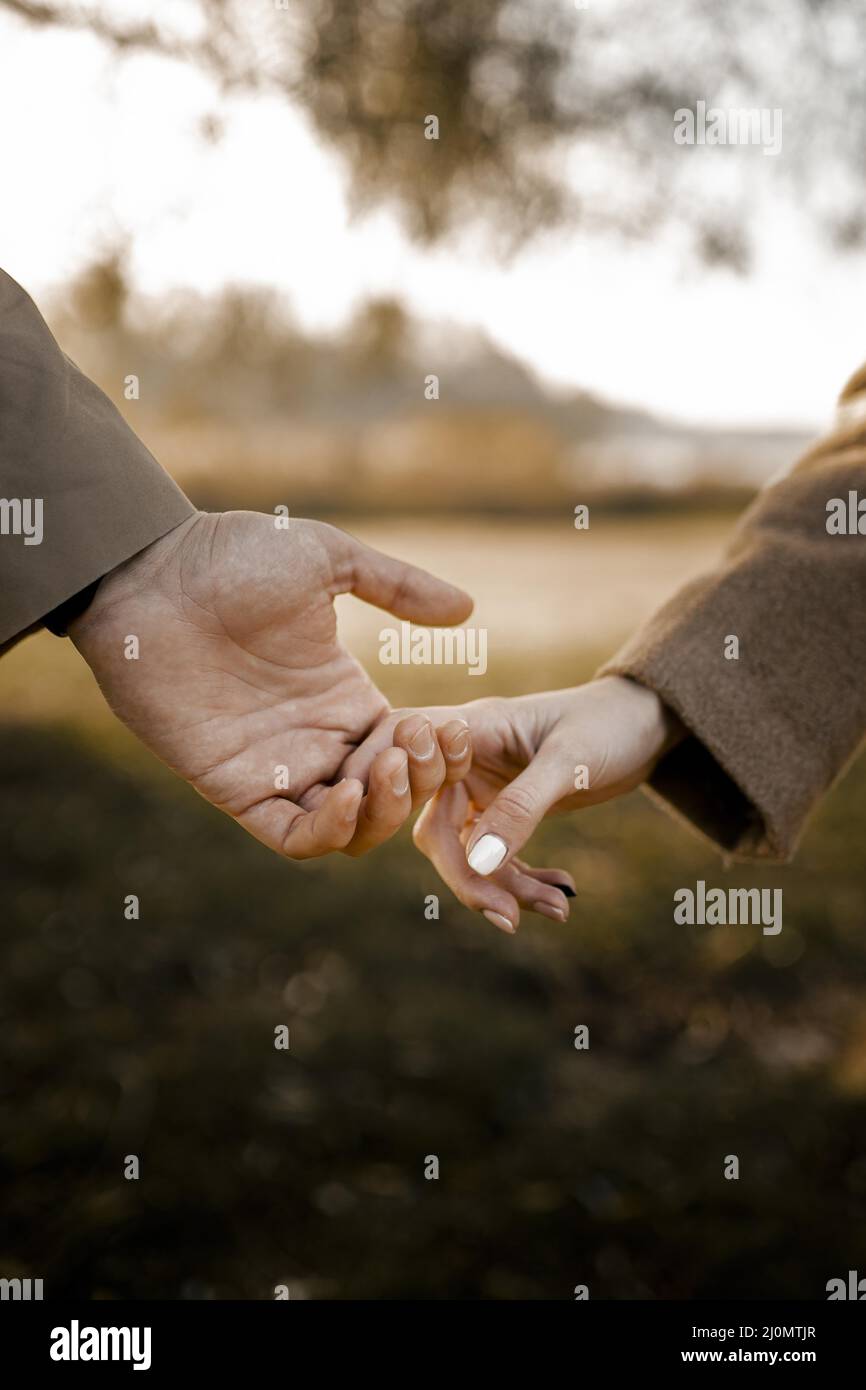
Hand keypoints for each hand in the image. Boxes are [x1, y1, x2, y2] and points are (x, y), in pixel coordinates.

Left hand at [70, 510, 473, 858]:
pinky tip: (347, 794)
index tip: (442, 727)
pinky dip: (328, 832)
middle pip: (390, 799)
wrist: (151, 573)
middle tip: (412, 746)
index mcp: (345, 697)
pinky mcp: (237, 787)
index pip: (411, 752)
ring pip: (351, 830)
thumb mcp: (329, 560)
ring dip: (383, 813)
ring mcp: (280, 768)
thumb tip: (465, 609)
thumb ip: (398, 586)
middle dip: (418, 783)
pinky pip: (292, 837)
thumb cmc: (233, 556)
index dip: (436, 753)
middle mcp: (318, 740)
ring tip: (386, 767)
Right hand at [342, 677, 681, 930]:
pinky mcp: (503, 811)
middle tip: (508, 918)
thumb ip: (522, 807)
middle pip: (436, 830)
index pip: (405, 765)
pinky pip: (496, 859)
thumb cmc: (609, 722)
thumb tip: (478, 861)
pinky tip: (562, 889)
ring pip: (469, 855)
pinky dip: (522, 882)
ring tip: (558, 907)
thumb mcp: (570, 762)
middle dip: (470, 879)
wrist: (646, 721)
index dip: (385, 802)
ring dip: (505, 888)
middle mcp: (464, 759)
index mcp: (468, 729)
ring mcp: (482, 787)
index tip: (381, 842)